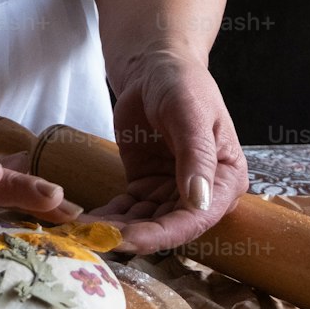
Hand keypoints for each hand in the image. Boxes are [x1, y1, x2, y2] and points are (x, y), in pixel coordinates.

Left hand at [79, 53, 248, 254]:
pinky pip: (128, 210)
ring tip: (83, 234)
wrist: (154, 67)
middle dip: (134, 236)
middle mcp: (202, 193)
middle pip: (168, 226)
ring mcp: (172, 192)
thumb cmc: (182, 83)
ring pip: (145, 223)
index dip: (164, 233)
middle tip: (97, 240)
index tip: (130, 240)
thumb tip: (199, 201)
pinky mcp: (146, 187)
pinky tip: (84, 223)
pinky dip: (108, 217)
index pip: (197, 217)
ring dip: (117, 230)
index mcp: (226, 178)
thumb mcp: (190, 114)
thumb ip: (195, 156)